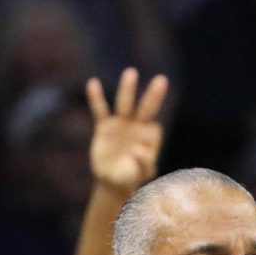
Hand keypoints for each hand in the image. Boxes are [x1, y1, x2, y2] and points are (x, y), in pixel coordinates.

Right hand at [86, 68, 167, 191]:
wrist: (112, 181)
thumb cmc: (130, 178)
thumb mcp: (139, 174)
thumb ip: (143, 164)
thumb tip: (137, 149)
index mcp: (150, 138)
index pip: (154, 131)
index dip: (149, 138)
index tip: (138, 153)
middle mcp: (137, 127)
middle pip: (147, 108)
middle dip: (154, 95)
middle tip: (162, 80)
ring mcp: (121, 125)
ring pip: (125, 104)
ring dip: (128, 89)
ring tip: (131, 73)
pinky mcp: (104, 127)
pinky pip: (100, 111)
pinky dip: (96, 98)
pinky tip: (93, 83)